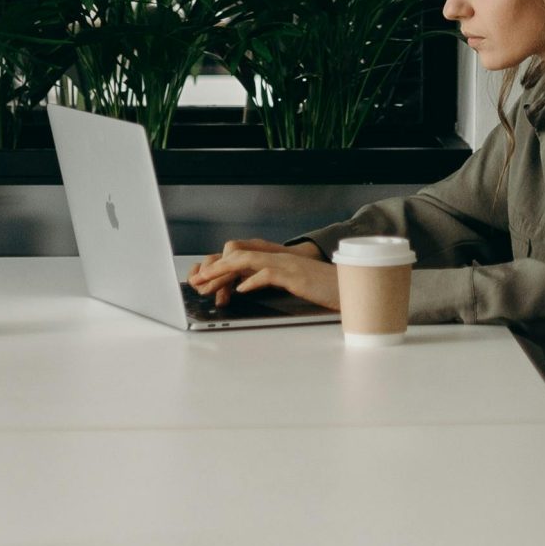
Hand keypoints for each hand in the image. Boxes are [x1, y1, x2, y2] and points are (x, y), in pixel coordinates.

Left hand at [185, 237, 336, 311]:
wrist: (348, 287)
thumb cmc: (321, 288)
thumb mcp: (291, 283)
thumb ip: (269, 279)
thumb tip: (244, 284)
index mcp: (275, 260)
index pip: (241, 258)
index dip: (220, 268)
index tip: (203, 281)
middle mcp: (278, 257)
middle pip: (238, 256)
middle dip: (215, 269)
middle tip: (196, 282)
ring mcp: (286, 264)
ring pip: (248, 260)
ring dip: (225, 272)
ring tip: (208, 283)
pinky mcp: (296, 276)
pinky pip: (269, 273)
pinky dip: (253, 280)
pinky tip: (241, 289)